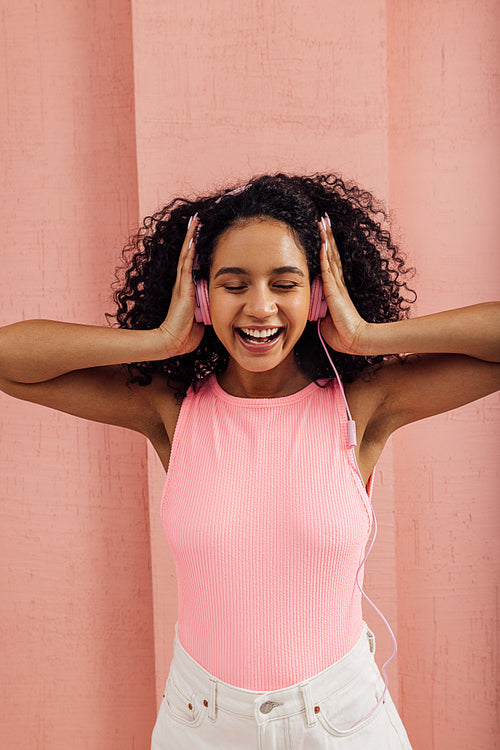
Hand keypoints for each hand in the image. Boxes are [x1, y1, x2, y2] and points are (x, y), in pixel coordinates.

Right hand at [155, 214, 204, 356]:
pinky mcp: (183, 288)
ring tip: (195, 221)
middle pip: (188, 254)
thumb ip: (206, 309)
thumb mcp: (200, 318)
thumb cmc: (185, 334)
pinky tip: (193, 238)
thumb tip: (216, 307)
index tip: (199, 234)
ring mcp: (182, 284)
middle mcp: (183, 283)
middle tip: (196, 219)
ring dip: (191, 238)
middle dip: (192, 236)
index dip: (195, 249)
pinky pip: (186, 265)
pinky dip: (190, 251)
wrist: (173, 341)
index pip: (191, 263)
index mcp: (187, 289)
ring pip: (187, 255)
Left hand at [317, 214, 367, 354]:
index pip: (331, 262)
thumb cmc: (340, 333)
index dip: (327, 246)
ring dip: (326, 238)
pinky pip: (328, 269)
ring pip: (330, 256)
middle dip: (327, 235)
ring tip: (323, 222)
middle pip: (332, 253)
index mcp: (336, 288)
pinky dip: (325, 255)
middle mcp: (337, 282)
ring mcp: (337, 285)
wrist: (353, 339)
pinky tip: (323, 243)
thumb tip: (309, 307)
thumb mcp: (325, 317)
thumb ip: (318, 308)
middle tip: (324, 218)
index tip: (323, 232)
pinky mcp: (334, 291)